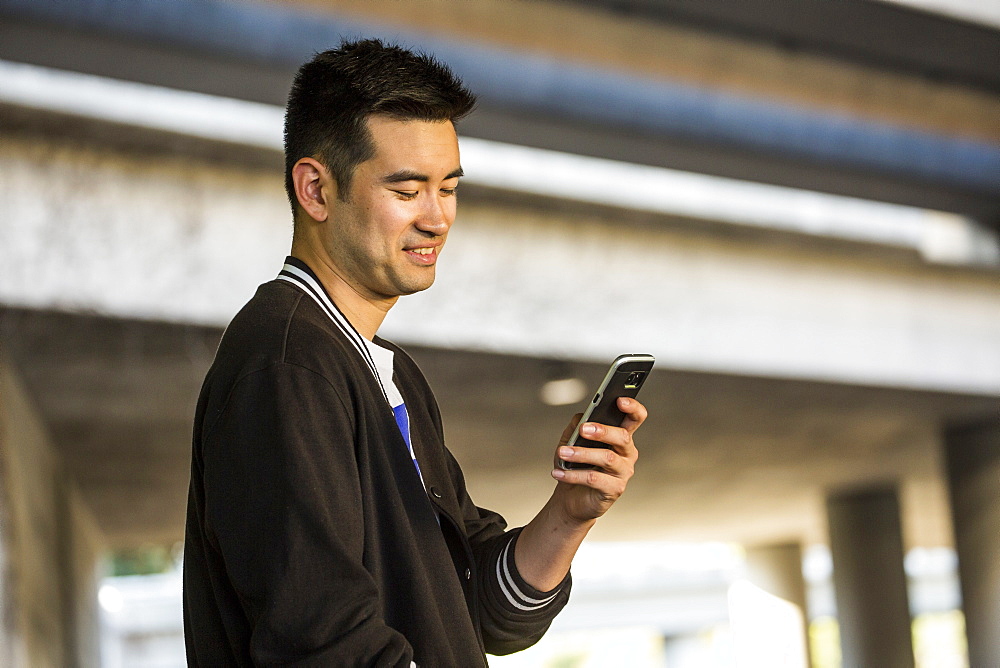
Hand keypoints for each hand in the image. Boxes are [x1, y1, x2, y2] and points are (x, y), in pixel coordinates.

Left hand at [549, 396, 645, 524]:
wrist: (570, 497)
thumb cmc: (576, 466)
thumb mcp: (573, 441)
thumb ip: (578, 425)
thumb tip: (581, 417)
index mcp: (621, 437)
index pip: (635, 418)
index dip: (632, 408)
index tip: (620, 400)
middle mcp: (627, 453)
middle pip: (622, 437)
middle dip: (603, 431)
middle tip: (583, 429)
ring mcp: (623, 472)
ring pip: (607, 458)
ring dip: (582, 454)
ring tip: (563, 452)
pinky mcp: (615, 489)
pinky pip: (594, 479)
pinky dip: (573, 475)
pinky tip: (559, 472)